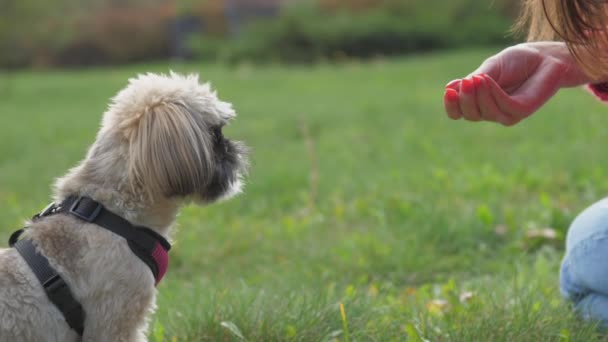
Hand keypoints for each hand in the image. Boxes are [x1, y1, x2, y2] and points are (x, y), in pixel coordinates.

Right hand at [443, 42, 590, 125]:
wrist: (547, 57)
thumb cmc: (518, 62)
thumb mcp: (489, 68)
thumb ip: (472, 80)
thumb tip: (449, 88)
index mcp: (480, 103)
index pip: (458, 113)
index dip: (451, 106)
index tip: (448, 91)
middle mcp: (492, 112)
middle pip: (470, 115)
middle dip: (465, 100)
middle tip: (466, 81)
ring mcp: (507, 114)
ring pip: (485, 113)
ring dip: (478, 96)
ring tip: (477, 78)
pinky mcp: (522, 111)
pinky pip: (502, 106)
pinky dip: (492, 93)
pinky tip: (486, 79)